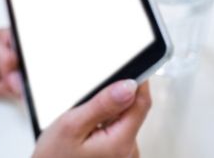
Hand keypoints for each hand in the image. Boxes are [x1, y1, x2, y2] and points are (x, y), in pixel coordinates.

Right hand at [33, 80, 150, 157]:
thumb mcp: (71, 125)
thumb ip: (101, 105)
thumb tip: (128, 86)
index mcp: (121, 142)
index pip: (141, 104)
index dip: (138, 81)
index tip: (132, 64)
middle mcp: (128, 151)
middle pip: (132, 112)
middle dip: (115, 99)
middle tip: (89, 96)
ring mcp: (123, 155)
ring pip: (124, 121)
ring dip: (108, 112)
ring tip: (82, 117)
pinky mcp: (116, 156)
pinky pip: (117, 132)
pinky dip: (105, 124)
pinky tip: (86, 129)